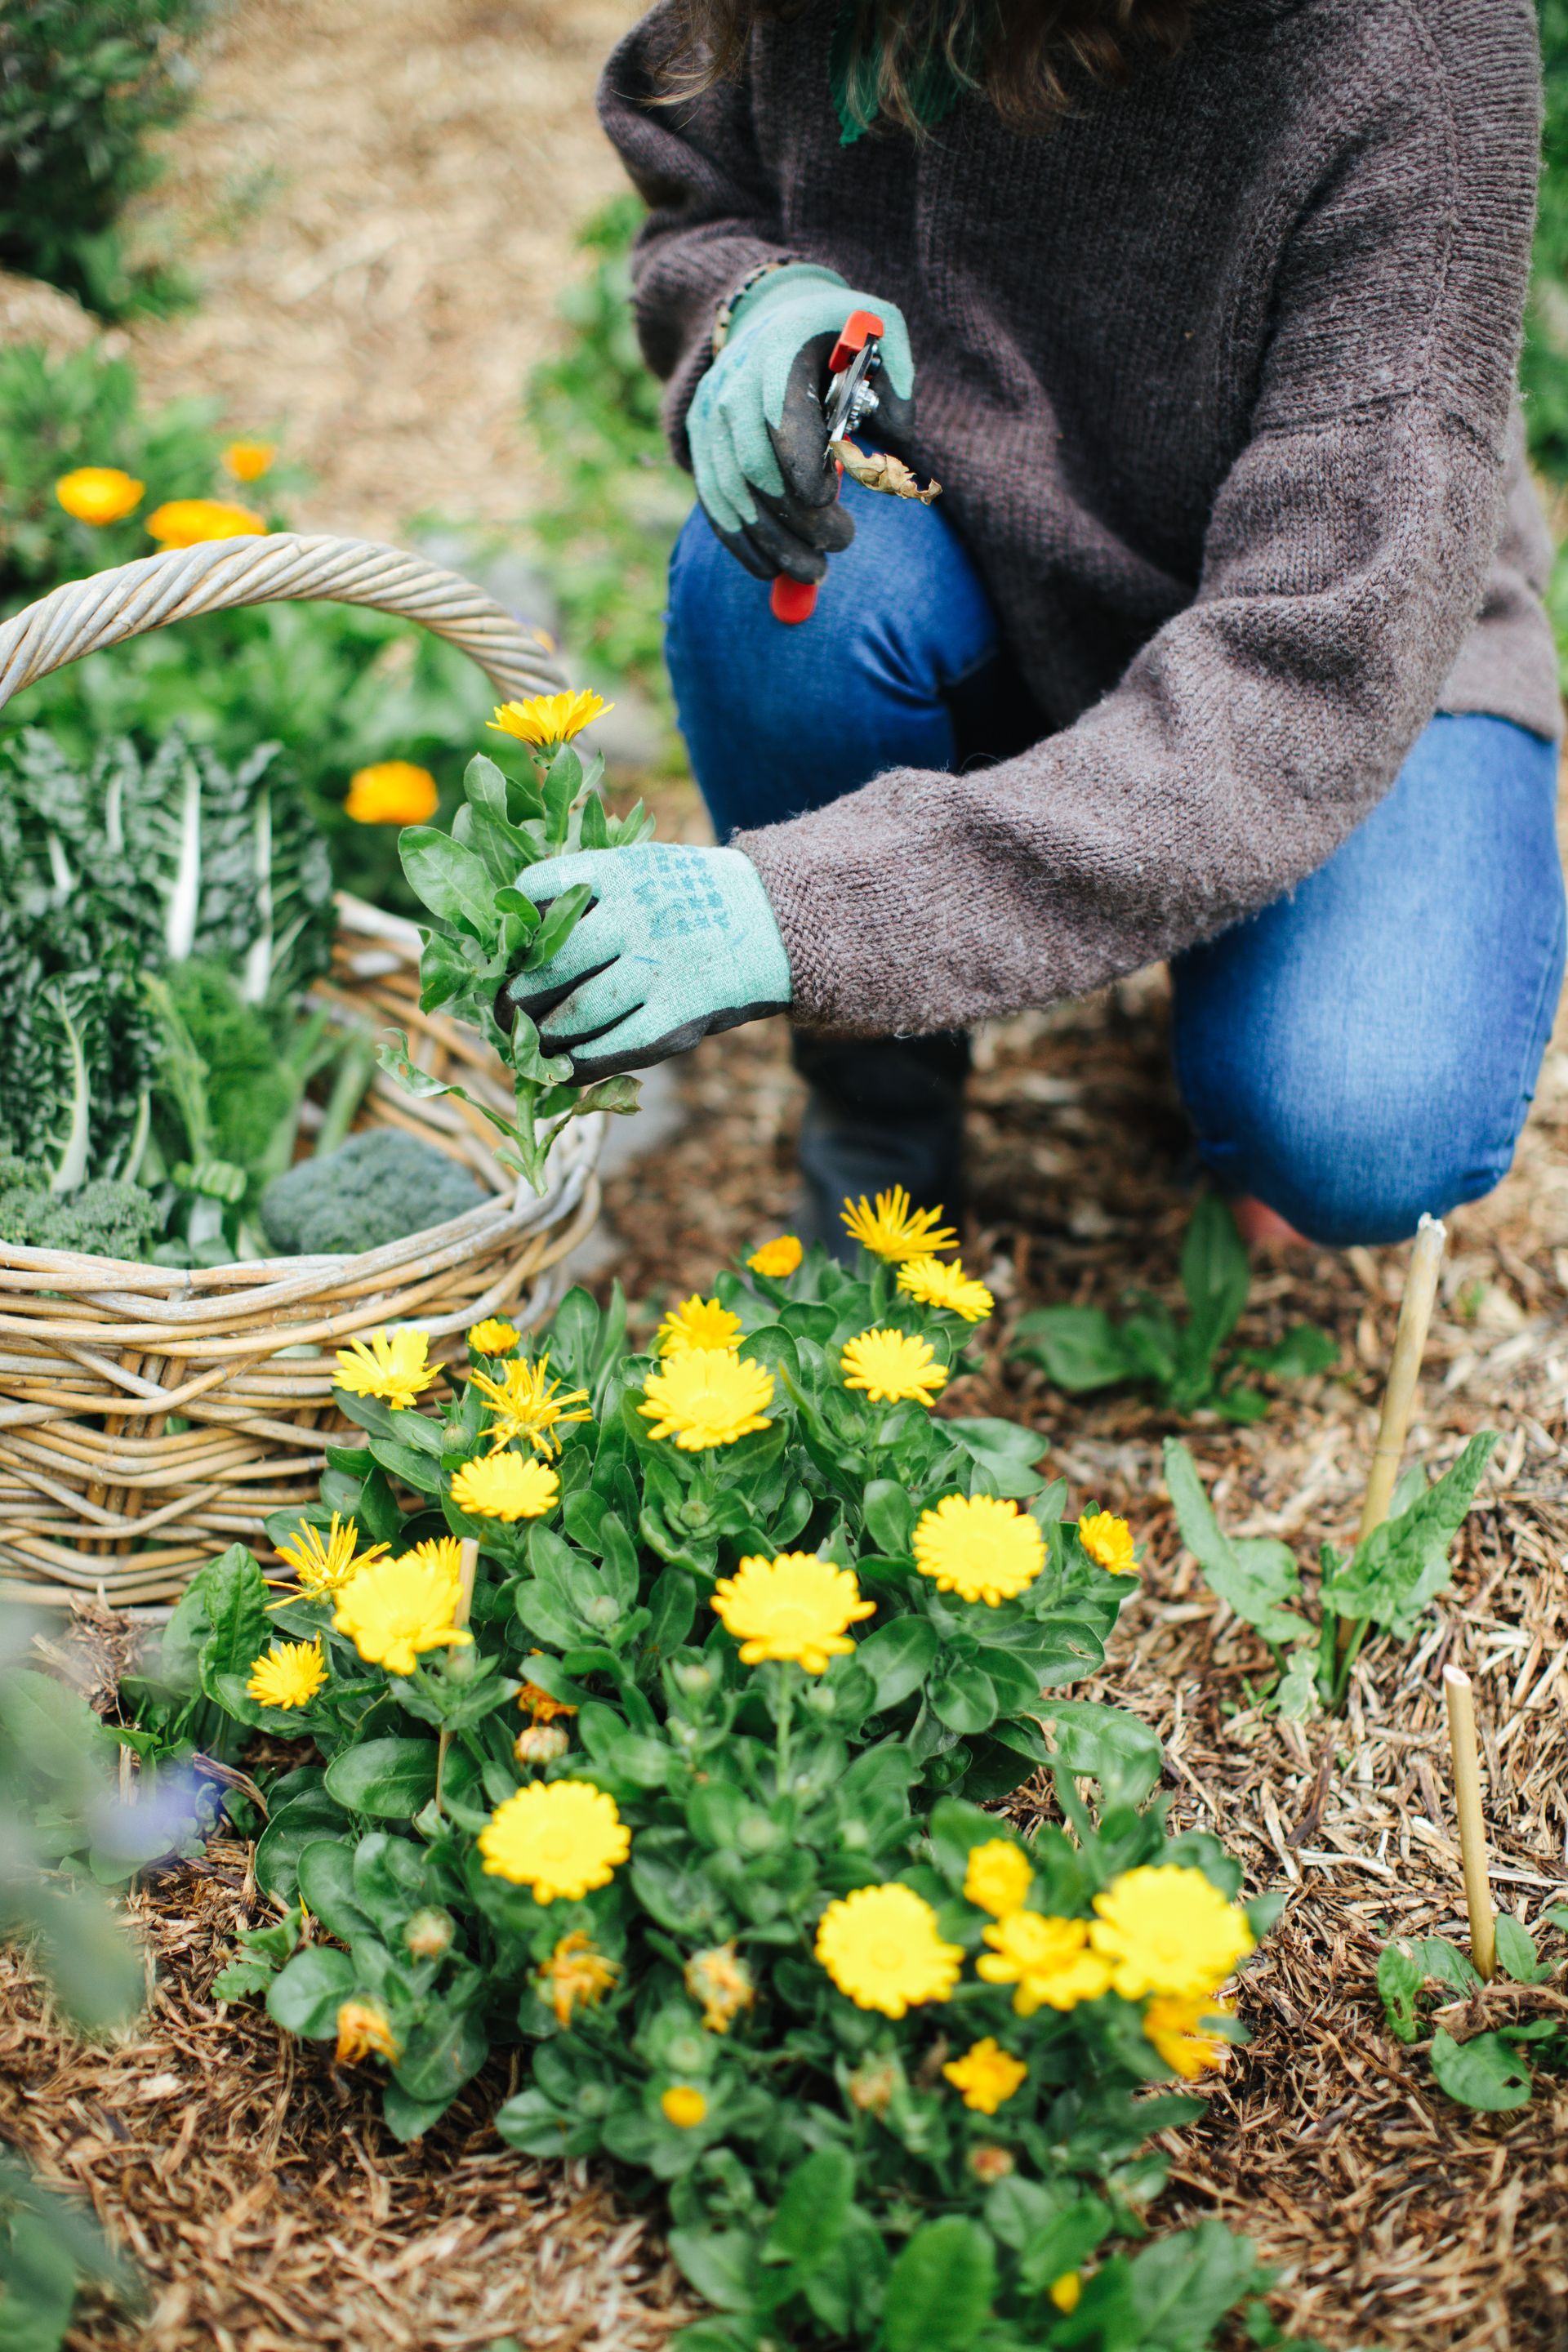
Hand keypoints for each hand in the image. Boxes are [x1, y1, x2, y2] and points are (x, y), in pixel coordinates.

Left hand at [498, 844, 792, 1080]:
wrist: (771, 922)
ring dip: (541, 1036)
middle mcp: (635, 916)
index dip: (509, 928)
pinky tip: (563, 1064)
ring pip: (574, 1013)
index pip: (537, 891)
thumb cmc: (686, 899)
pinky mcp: (677, 1016)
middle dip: (514, 996)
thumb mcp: (639, 868)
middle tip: (503, 1011)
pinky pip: (611, 1048)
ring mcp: (657, 969)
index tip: (502, 952)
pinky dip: (578, 1063)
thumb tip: (512, 939)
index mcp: (619, 871)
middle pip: (548, 964)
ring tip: (529, 1042)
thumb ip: (585, 893)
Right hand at [689, 263, 914, 582]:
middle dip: (798, 520)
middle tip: (841, 544)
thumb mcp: (881, 332)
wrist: (775, 315)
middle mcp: (735, 384)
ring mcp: (709, 416)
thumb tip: (896, 434)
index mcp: (782, 352)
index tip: (828, 502)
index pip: (783, 421)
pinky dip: (740, 542)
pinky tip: (769, 569)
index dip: (803, 471)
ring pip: (732, 495)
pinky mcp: (699, 442)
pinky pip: (713, 502)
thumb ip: (896, 379)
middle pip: (756, 469)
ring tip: (814, 572)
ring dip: (773, 543)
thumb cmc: (841, 335)